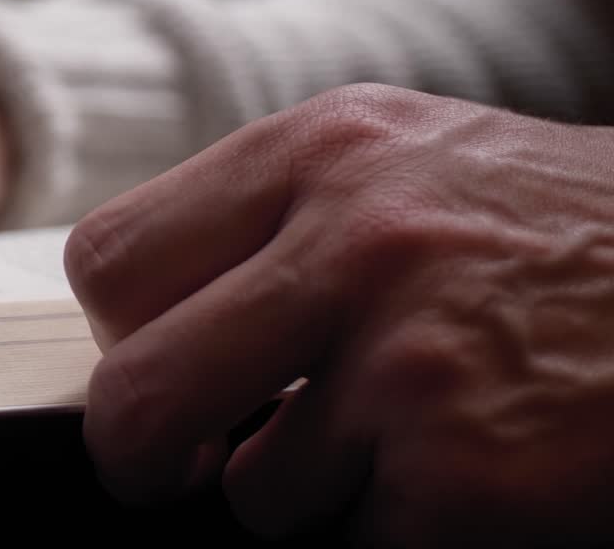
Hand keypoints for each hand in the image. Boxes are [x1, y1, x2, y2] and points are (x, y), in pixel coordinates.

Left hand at [66, 83, 613, 545]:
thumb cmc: (548, 232)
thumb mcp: (405, 165)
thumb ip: (272, 221)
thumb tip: (145, 322)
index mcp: (321, 149)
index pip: (110, 258)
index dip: (120, 335)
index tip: (157, 362)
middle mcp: (354, 239)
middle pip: (134, 391)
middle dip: (143, 453)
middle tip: (180, 464)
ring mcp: (410, 360)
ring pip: (256, 492)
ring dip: (311, 490)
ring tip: (410, 429)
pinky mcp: (465, 472)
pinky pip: (359, 542)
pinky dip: (402, 528)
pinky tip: (476, 467)